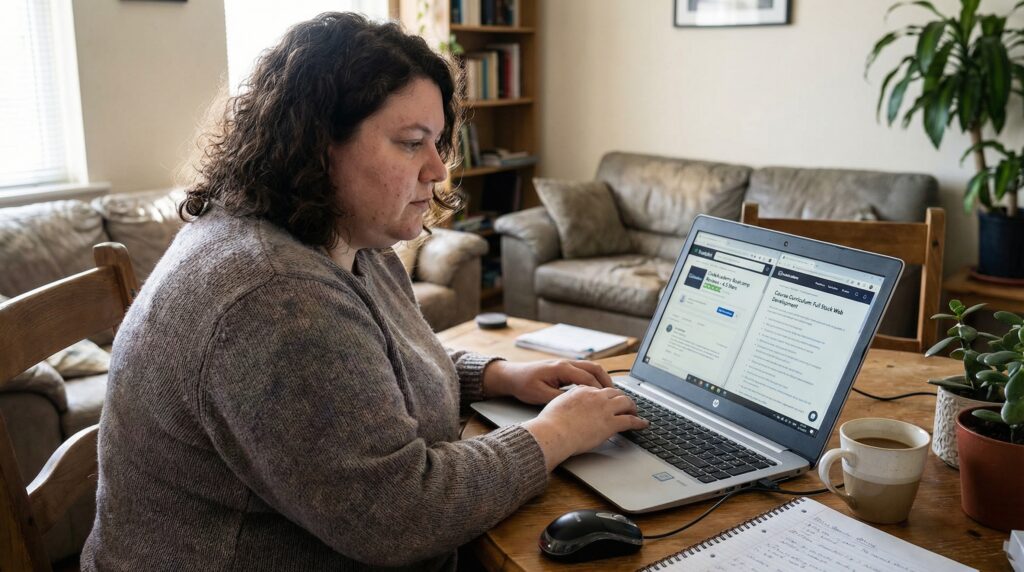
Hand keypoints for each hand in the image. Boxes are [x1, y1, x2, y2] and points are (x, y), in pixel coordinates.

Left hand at [481, 359, 613, 404]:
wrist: (511, 376)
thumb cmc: (523, 385)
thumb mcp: (540, 395)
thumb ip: (560, 398)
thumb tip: (578, 404)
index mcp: (561, 368)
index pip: (588, 379)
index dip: (600, 391)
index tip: (610, 401)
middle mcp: (566, 363)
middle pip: (594, 368)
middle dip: (607, 382)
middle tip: (616, 396)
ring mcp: (565, 364)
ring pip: (591, 367)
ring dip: (602, 378)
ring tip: (611, 393)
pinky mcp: (564, 368)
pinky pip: (584, 370)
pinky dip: (594, 377)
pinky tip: (596, 389)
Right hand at [523, 386, 648, 470]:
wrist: (553, 432)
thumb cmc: (550, 423)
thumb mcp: (557, 403)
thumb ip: (567, 400)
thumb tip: (569, 404)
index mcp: (582, 390)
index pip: (599, 389)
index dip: (605, 395)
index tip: (608, 400)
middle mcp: (596, 396)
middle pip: (615, 392)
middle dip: (622, 398)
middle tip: (625, 404)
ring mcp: (605, 409)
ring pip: (626, 402)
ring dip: (632, 407)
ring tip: (635, 412)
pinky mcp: (611, 423)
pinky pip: (630, 420)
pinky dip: (639, 422)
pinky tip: (643, 424)